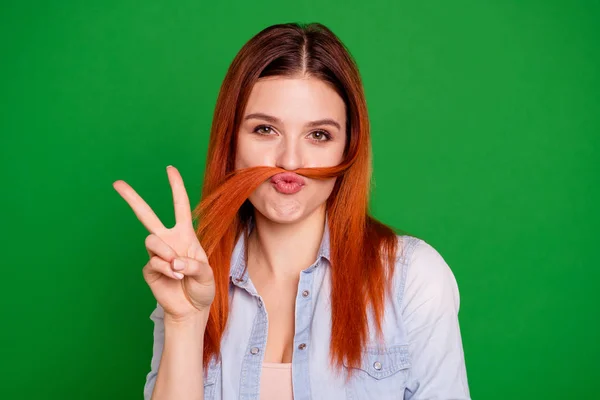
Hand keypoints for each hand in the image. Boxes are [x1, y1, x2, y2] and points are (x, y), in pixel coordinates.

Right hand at [113, 166, 214, 320]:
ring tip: (177, 268)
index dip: (176, 187)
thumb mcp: (206, 274)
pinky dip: (166, 270)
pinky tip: (175, 278)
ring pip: (151, 240)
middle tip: (117, 183)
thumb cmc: (202, 288)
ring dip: (165, 253)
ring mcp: (157, 254)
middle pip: (147, 215)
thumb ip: (192, 265)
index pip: (180, 206)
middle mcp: (169, 240)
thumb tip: (173, 261)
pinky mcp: (149, 269)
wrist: (191, 309)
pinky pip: (153, 262)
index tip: (170, 168)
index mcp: (185, 235)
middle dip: (132, 199)